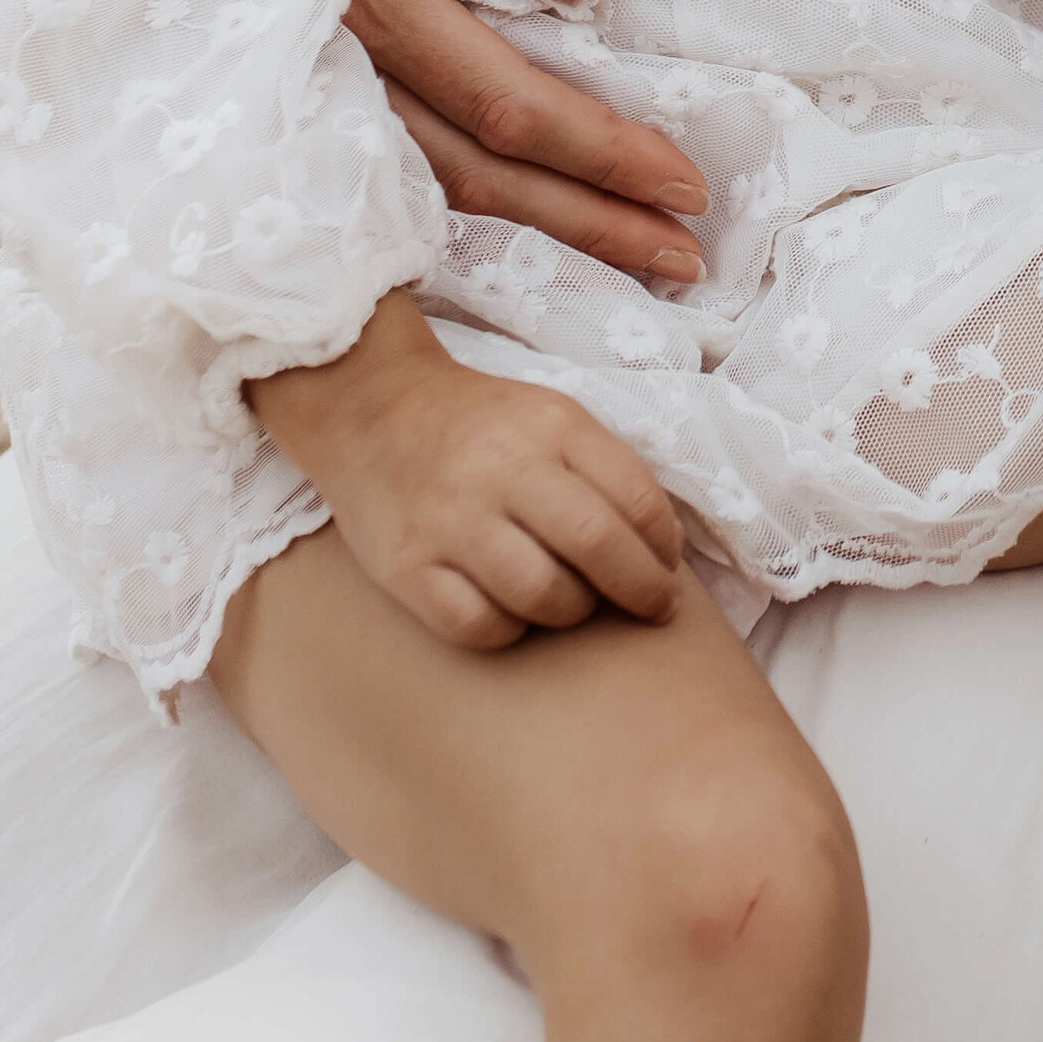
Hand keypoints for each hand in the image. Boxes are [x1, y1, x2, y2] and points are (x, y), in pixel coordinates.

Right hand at [250, 291, 685, 651]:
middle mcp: (502, 470)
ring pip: (541, 594)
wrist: (374, 411)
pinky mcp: (406, 567)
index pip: (635, 496)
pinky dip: (510, 630)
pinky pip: (477, 626)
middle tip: (655, 608)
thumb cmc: (483, 425)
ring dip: (575, 611)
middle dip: (642, 589)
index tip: (669, 567)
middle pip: (596, 544)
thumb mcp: (552, 417)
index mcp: (551, 426)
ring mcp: (450, 521)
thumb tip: (662, 547)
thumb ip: (604, 469)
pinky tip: (516, 613)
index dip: (664, 545)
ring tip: (577, 604)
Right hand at [351, 0, 708, 288]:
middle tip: (687, 261)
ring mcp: (321, 83)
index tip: (687, 184)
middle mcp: (340, 60)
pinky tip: (535, 216)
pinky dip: (478, 201)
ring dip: (542, 225)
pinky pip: (403, 166)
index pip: (507, 105)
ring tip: (635, 253)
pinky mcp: (317, 82)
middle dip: (589, 223)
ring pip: (439, 185)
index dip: (600, 154)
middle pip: (479, 173)